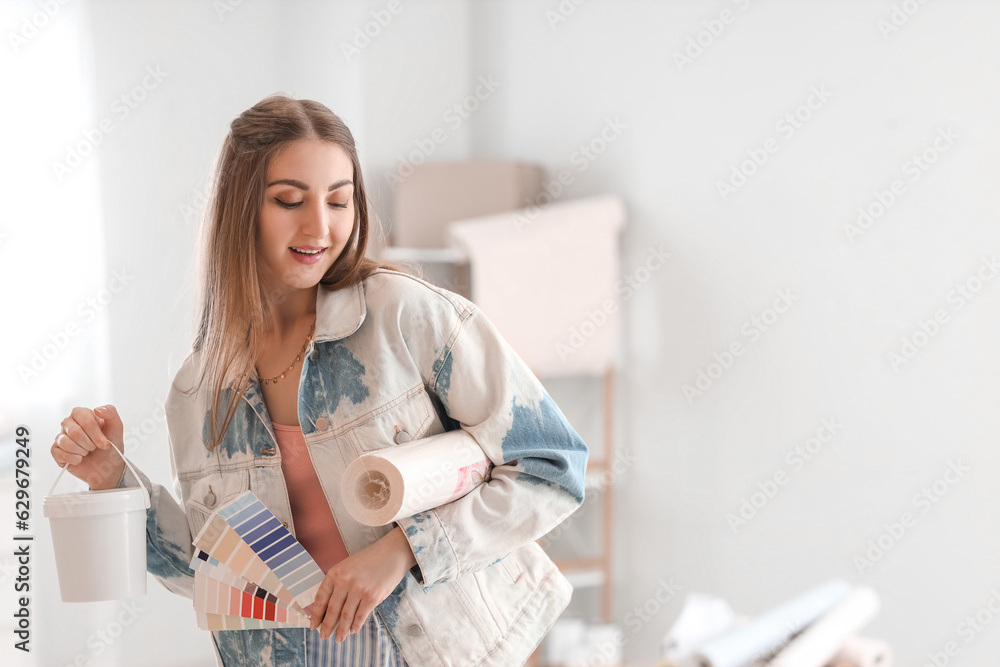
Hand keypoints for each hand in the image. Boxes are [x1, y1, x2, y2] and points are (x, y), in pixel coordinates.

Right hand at [50, 405, 125, 490]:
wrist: (107, 468)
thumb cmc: (111, 447)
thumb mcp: (117, 428)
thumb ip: (111, 413)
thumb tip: (97, 409)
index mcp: (83, 414)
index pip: (85, 418)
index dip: (95, 433)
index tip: (104, 443)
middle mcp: (69, 423)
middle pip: (75, 432)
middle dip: (90, 444)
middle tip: (95, 448)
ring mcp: (61, 436)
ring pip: (66, 443)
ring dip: (82, 451)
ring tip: (87, 452)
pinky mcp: (56, 450)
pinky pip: (59, 453)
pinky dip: (73, 459)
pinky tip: (80, 459)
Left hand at [306, 525, 416, 641]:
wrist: (393, 552)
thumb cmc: (370, 559)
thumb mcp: (348, 566)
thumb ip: (339, 583)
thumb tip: (330, 608)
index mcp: (335, 572)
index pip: (321, 598)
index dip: (316, 614)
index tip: (313, 625)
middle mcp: (345, 581)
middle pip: (332, 609)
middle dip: (327, 626)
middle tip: (324, 636)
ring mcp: (358, 589)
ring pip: (346, 616)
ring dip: (342, 630)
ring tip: (339, 638)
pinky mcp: (372, 597)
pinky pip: (360, 616)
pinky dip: (356, 625)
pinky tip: (353, 630)